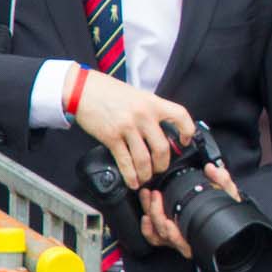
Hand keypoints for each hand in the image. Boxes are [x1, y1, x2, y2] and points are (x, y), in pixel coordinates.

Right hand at [71, 74, 196, 190]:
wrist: (84, 90)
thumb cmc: (110, 91)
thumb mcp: (139, 95)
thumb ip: (151, 110)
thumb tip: (161, 128)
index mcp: (153, 103)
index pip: (180, 115)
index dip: (187, 130)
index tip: (185, 141)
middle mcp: (143, 116)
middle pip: (162, 146)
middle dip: (163, 163)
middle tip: (161, 169)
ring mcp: (127, 127)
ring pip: (144, 158)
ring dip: (146, 173)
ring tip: (146, 178)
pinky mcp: (111, 137)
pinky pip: (124, 161)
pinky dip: (130, 175)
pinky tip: (132, 181)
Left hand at [139, 163, 240, 260]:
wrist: (227, 225)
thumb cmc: (228, 214)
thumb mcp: (229, 197)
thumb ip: (222, 181)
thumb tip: (211, 169)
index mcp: (198, 235)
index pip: (180, 239)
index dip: (170, 229)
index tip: (165, 212)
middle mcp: (185, 242)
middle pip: (163, 233)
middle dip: (155, 212)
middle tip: (155, 194)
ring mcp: (176, 240)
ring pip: (157, 234)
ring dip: (149, 215)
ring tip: (148, 197)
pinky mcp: (170, 237)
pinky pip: (154, 238)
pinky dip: (147, 229)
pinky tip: (145, 215)